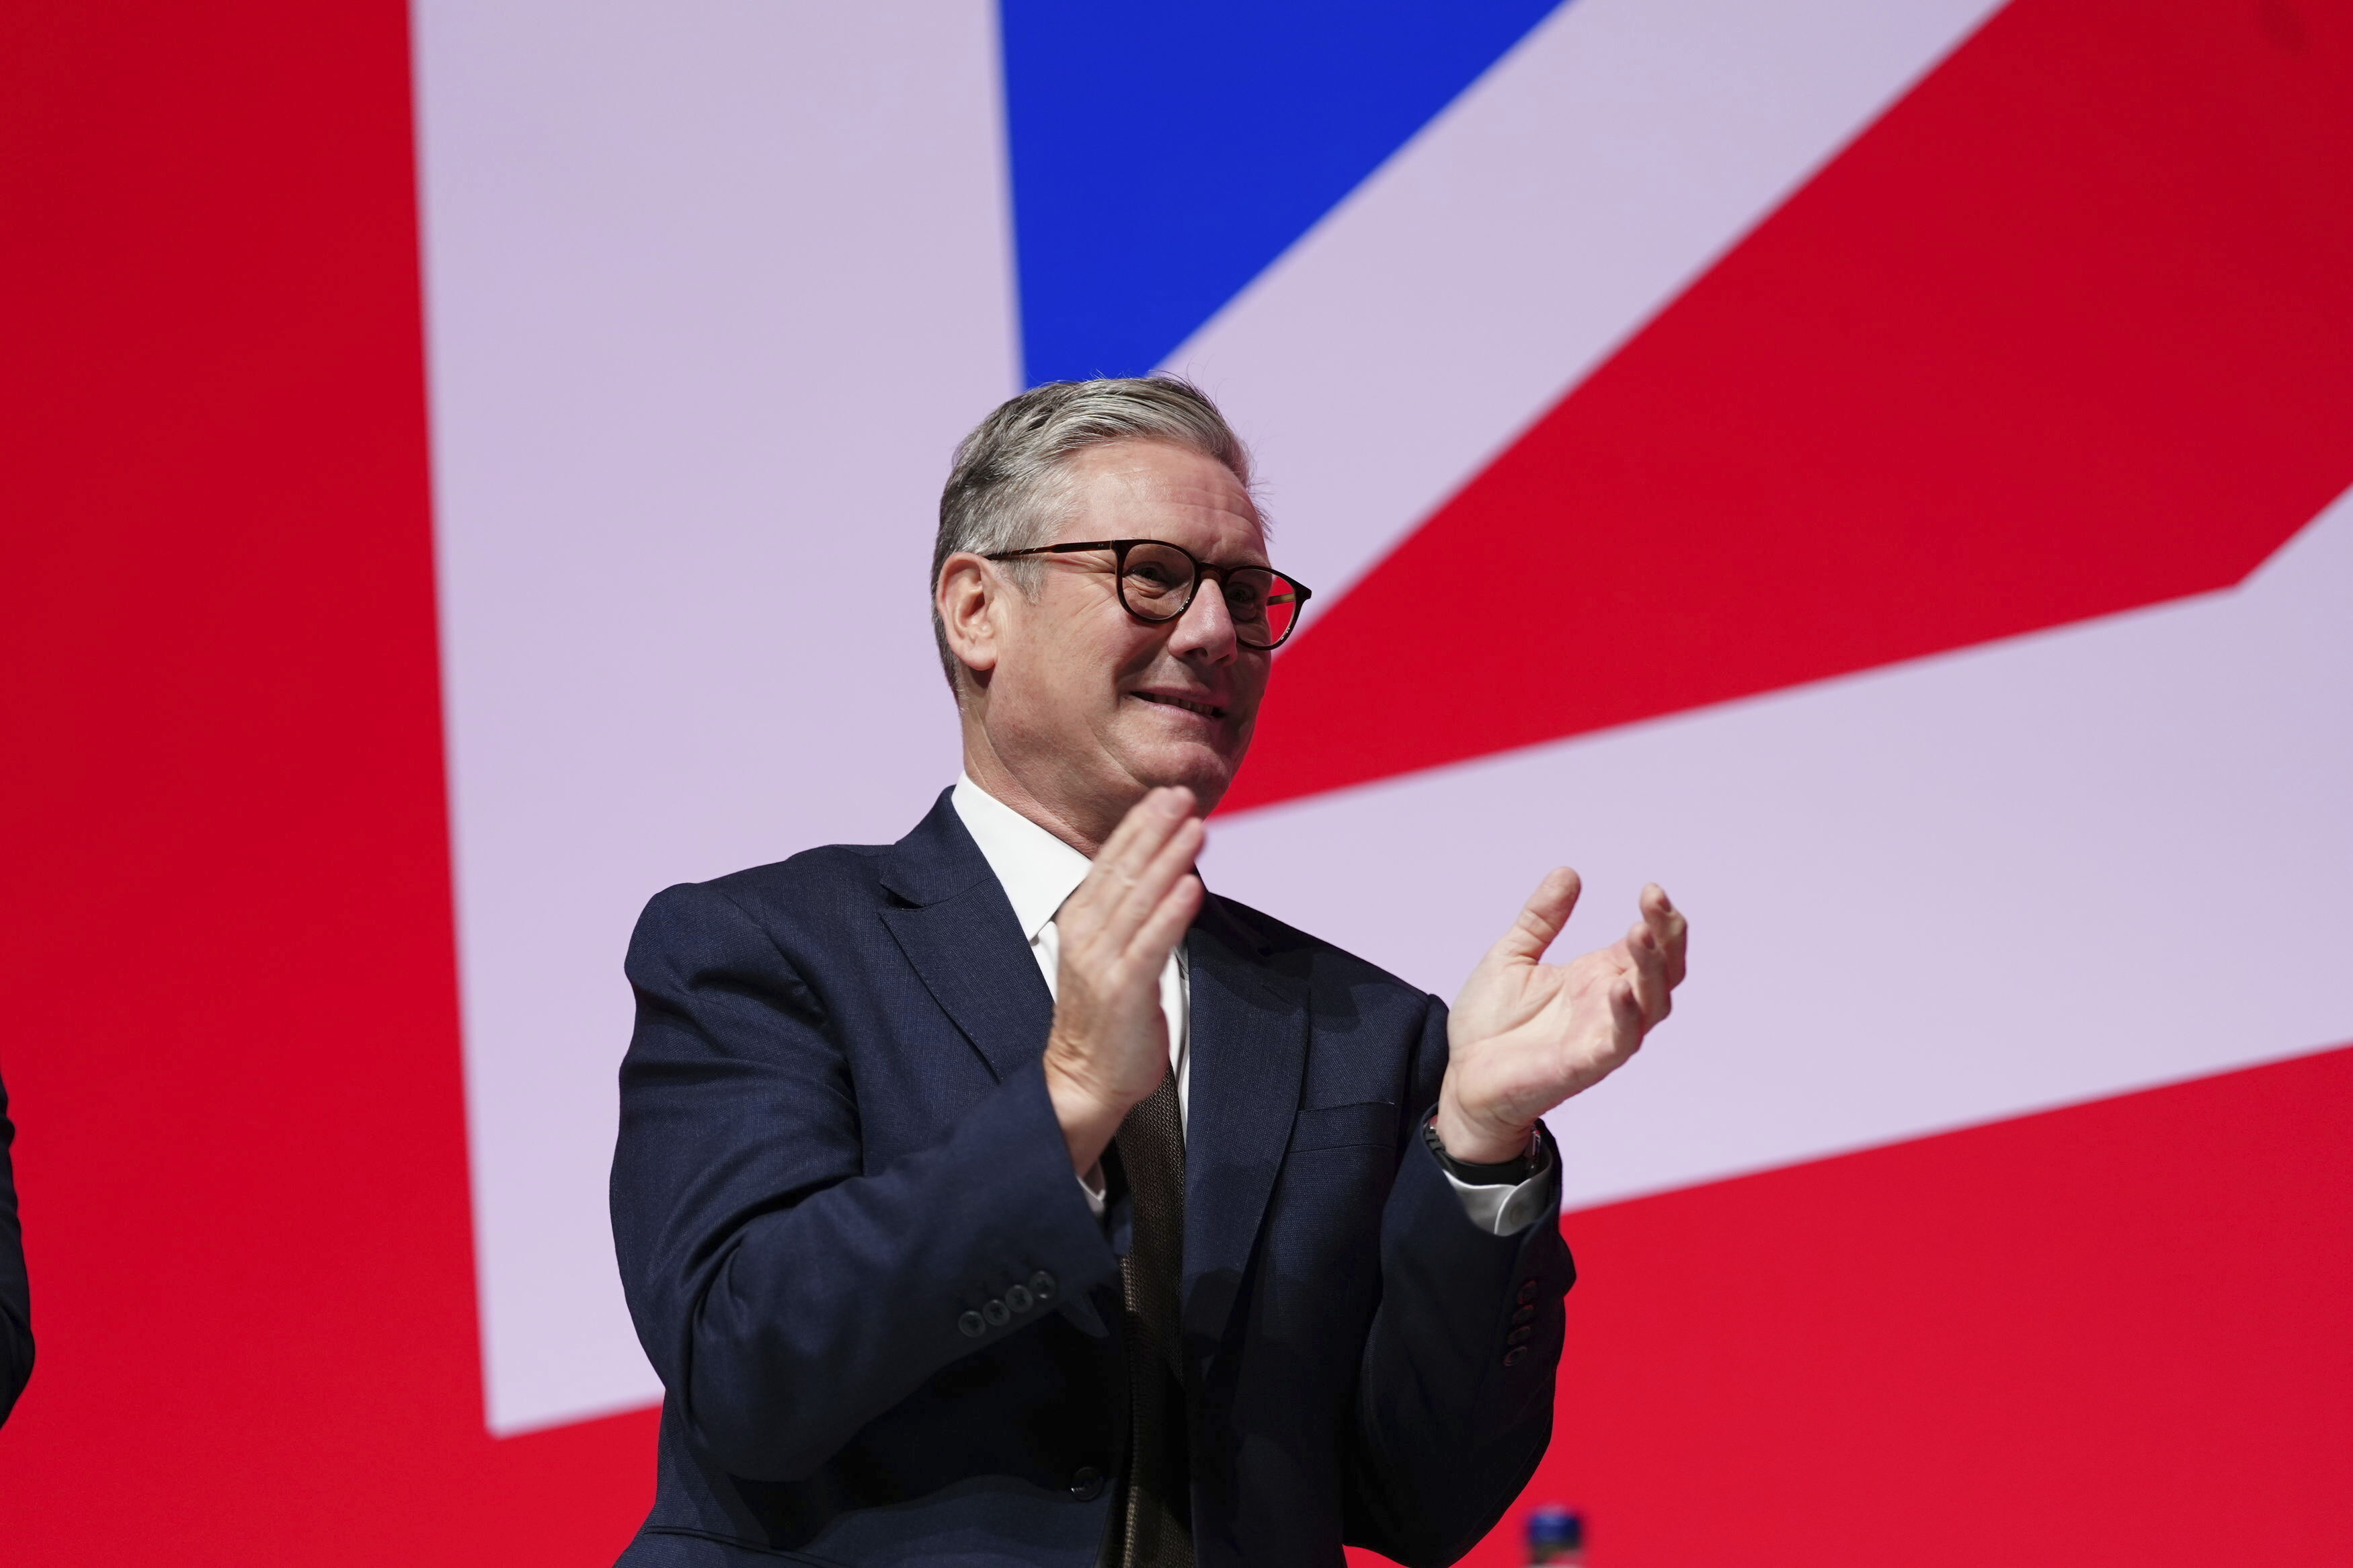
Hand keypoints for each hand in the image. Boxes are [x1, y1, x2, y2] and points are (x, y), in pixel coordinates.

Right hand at [1041, 787, 1204, 1174]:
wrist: (1082, 1079)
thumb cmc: (1106, 1018)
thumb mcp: (1112, 955)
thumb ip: (1132, 916)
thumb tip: (1168, 877)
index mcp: (1081, 920)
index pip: (1111, 860)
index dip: (1140, 825)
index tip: (1167, 795)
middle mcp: (1087, 933)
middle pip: (1124, 869)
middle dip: (1155, 828)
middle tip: (1183, 793)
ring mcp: (1102, 960)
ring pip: (1140, 898)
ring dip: (1169, 858)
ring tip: (1196, 826)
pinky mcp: (1123, 989)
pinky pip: (1151, 942)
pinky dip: (1172, 912)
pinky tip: (1191, 885)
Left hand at [1435, 871, 1687, 1163]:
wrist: (1461, 1076)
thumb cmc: (1490, 1025)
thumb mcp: (1513, 955)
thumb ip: (1542, 918)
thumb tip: (1568, 872)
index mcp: (1597, 977)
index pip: (1648, 946)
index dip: (1660, 920)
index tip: (1652, 889)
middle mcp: (1610, 1005)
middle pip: (1663, 971)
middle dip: (1667, 935)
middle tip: (1654, 900)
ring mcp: (1602, 1035)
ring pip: (1652, 1004)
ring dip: (1652, 969)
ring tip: (1640, 931)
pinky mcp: (1585, 1065)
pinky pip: (1620, 1042)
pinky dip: (1627, 1016)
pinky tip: (1620, 987)